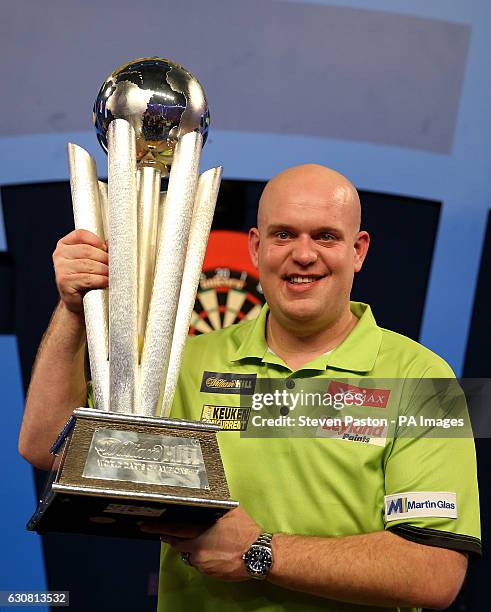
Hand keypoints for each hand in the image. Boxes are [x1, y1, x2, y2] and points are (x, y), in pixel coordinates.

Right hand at [52, 229, 107, 313]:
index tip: (107, 250)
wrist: (78, 301)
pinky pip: (87, 279)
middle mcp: (59, 254)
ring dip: (104, 270)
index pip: (82, 235)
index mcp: (65, 244)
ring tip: (112, 275)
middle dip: (104, 258)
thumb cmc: (87, 278)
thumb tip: (114, 243)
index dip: (97, 241)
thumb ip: (100, 249)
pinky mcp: (64, 282)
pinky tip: (106, 282)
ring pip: (88, 265)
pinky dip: (100, 280)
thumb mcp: (92, 260)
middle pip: (87, 250)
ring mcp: (60, 268)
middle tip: (114, 266)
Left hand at [141, 507, 260, 580]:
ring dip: (190, 546)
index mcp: (201, 530)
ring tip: (203, 539)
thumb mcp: (230, 511)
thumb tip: (208, 499)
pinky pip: (198, 562)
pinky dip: (200, 555)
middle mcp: (197, 547)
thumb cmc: (245, 531)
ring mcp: (201, 561)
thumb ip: (215, 507)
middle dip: (169, 536)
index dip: (157, 527)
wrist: (257, 554)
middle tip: (163, 531)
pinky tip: (212, 549)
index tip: (144, 525)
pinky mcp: (207, 572)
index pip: (172, 528)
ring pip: (187, 552)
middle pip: (176, 542)